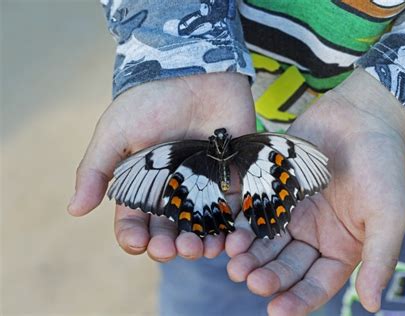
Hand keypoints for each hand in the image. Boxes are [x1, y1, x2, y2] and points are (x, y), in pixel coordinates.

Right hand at [68, 72, 254, 260]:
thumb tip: (74, 210)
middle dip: (167, 246)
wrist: (195, 73)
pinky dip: (229, 229)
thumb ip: (97, 169)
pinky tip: (226, 240)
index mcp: (142, 184)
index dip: (134, 236)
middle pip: (168, 230)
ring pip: (199, 227)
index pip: (134, 221)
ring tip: (199, 250)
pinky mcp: (230, 178)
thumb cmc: (151, 101)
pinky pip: (231, 211)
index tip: (137, 243)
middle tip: (170, 250)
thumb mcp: (116, 132)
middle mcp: (172, 190)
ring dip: (198, 244)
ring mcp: (202, 185)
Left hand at [225, 69, 404, 314]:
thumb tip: (375, 306)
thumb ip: (379, 259)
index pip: (317, 283)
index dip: (298, 300)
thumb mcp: (388, 216)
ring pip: (264, 240)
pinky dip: (240, 220)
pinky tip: (227, 229)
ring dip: (248, 253)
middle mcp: (312, 234)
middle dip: (267, 275)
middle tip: (248, 280)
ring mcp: (290, 211)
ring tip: (233, 262)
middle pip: (285, 264)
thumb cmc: (384, 167)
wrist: (364, 116)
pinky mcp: (272, 187)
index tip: (277, 312)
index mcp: (340, 248)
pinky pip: (253, 207)